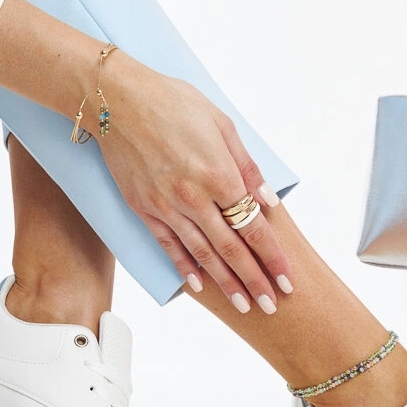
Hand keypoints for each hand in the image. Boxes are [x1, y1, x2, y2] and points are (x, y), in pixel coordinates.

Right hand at [97, 54, 293, 313]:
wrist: (118, 100)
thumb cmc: (174, 104)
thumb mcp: (223, 126)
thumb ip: (247, 168)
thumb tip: (267, 202)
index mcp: (219, 176)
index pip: (254, 228)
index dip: (273, 258)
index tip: (287, 280)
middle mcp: (195, 198)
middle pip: (232, 250)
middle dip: (255, 281)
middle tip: (271, 306)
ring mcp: (167, 206)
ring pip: (202, 254)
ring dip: (225, 283)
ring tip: (244, 305)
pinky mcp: (144, 208)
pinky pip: (168, 245)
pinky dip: (185, 267)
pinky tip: (199, 286)